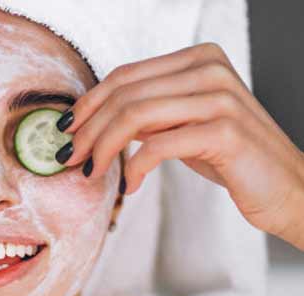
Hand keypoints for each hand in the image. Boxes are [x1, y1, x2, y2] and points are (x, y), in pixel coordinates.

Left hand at [57, 43, 303, 249]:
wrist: (283, 185)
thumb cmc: (229, 157)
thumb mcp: (183, 125)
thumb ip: (149, 113)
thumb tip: (93, 119)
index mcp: (197, 59)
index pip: (124, 76)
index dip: (87, 104)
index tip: (65, 131)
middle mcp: (209, 69)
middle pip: (124, 95)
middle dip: (87, 129)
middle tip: (70, 158)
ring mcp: (219, 97)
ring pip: (135, 116)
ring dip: (103, 148)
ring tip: (91, 172)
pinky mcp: (224, 130)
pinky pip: (158, 145)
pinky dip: (134, 168)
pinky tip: (130, 186)